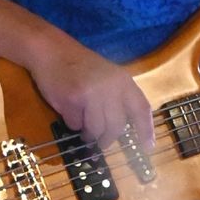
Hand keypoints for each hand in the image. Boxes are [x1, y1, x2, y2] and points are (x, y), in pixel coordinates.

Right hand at [30, 48, 154, 152]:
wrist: (51, 50)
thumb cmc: (79, 65)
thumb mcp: (107, 76)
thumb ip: (117, 98)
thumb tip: (123, 129)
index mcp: (123, 80)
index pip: (141, 108)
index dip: (146, 130)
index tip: (148, 148)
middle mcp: (111, 87)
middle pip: (117, 126)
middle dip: (108, 139)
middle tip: (102, 143)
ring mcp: (92, 93)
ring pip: (96, 129)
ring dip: (88, 133)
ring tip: (82, 126)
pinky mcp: (73, 99)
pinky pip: (75, 124)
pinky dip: (72, 122)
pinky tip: (68, 109)